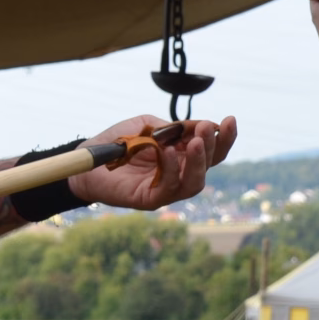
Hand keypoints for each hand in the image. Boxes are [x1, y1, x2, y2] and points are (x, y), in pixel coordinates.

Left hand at [69, 115, 236, 210]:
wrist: (88, 157)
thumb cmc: (118, 142)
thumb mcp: (149, 125)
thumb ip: (173, 127)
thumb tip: (200, 126)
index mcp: (182, 155)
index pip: (211, 150)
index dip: (224, 137)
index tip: (230, 119)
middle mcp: (179, 173)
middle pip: (208, 165)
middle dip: (212, 146)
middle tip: (207, 129)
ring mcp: (166, 189)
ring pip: (195, 182)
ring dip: (198, 161)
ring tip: (195, 142)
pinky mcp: (150, 199)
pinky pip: (169, 188)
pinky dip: (171, 169)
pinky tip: (166, 151)